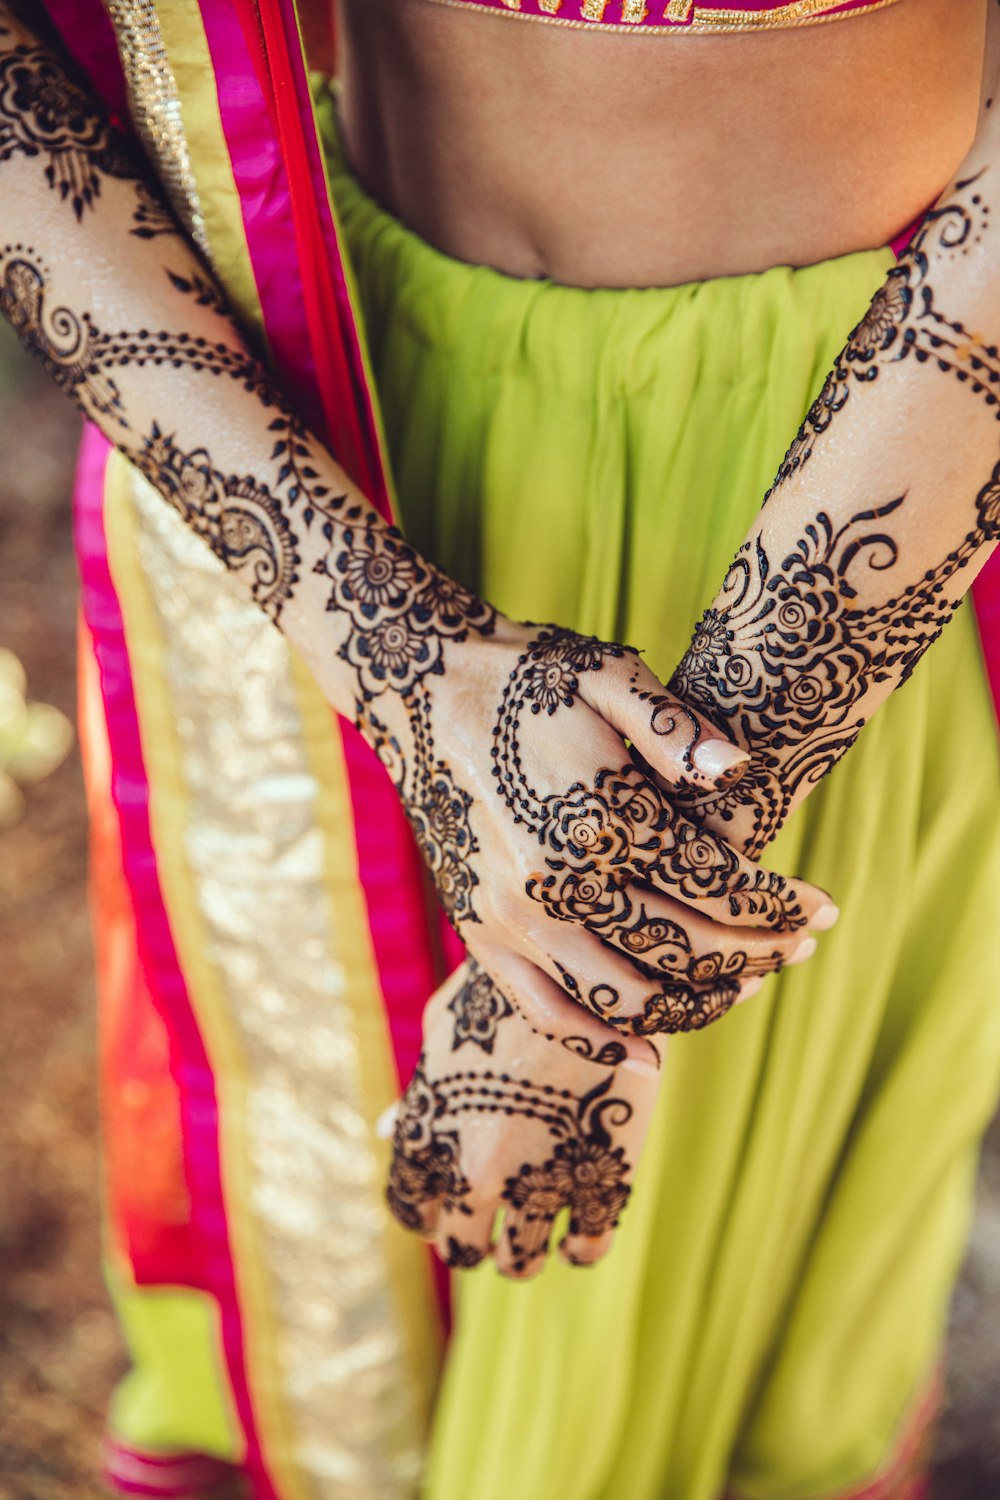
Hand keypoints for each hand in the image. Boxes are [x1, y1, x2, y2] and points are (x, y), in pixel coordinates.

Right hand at [322, 523, 834, 1034]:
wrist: (420, 686)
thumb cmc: (526, 674)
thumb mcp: (610, 673)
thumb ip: (677, 728)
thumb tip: (743, 772)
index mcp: (600, 816)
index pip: (717, 885)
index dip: (781, 905)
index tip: (825, 909)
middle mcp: (557, 879)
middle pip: (685, 947)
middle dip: (759, 953)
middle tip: (803, 947)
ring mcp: (514, 914)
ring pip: (628, 996)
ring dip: (699, 1002)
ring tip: (745, 984)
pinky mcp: (480, 931)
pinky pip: (547, 1010)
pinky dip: (602, 1041)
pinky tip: (651, 1055)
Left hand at [383, 959, 661, 1277]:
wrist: (586, 967)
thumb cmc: (508, 986)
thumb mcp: (446, 1029)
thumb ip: (419, 1089)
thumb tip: (386, 1129)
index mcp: (428, 1134)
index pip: (410, 1209)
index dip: (428, 1214)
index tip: (445, 1211)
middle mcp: (472, 1172)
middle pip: (462, 1248)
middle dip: (476, 1242)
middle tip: (496, 1229)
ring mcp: (536, 1183)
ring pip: (521, 1261)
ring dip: (525, 1255)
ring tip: (539, 1243)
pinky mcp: (599, 1180)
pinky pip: (588, 1246)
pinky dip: (582, 1250)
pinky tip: (581, 1240)